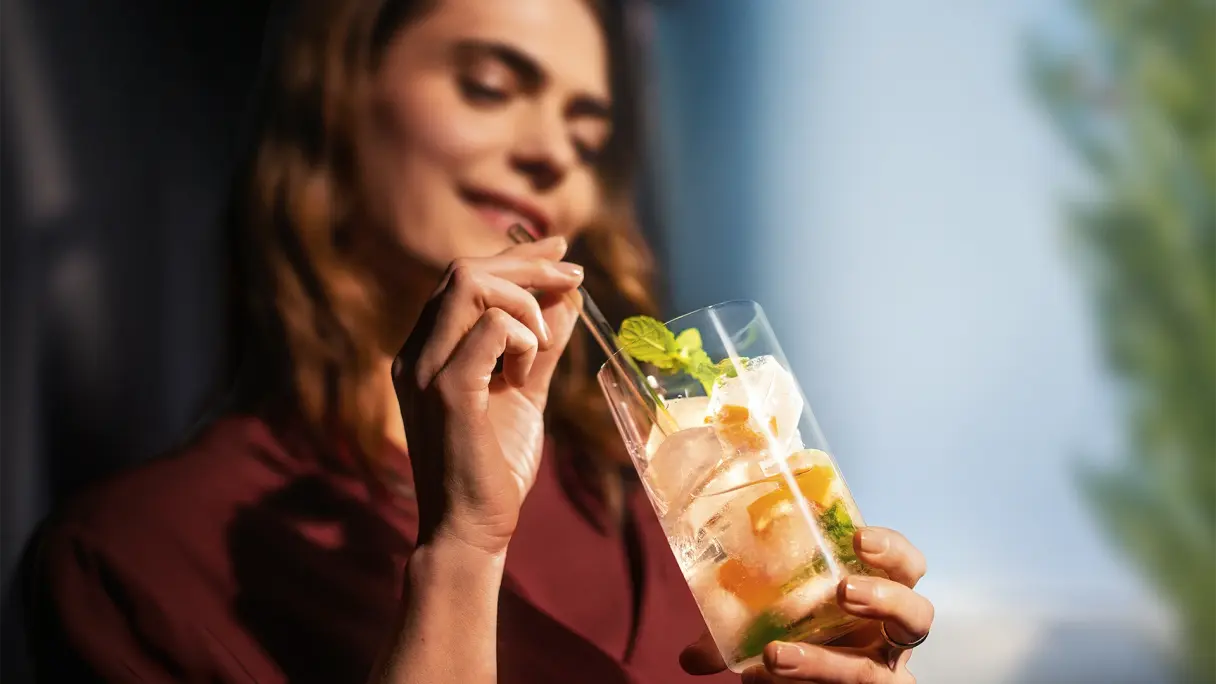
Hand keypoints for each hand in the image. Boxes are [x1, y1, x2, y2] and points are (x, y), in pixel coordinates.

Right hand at [395, 237, 583, 554]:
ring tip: (542, 345)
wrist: (473, 528)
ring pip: (468, 285)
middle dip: (527, 264)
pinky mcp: (447, 392)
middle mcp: (416, 353)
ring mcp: (424, 370)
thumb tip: (566, 299)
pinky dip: (520, 334)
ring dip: (523, 302)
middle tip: (575, 277)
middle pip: (464, 270)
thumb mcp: (525, 392)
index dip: (515, 257)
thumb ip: (540, 346)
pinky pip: (486, 328)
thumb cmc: (495, 466)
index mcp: (428, 351)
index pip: (463, 278)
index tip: (561, 252)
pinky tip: (528, 365)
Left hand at [680, 527, 932, 682]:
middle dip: (884, 599)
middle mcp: (888, 640)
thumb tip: (687, 657)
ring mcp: (880, 676)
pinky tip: (759, 679)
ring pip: (873, 674)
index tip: (858, 537)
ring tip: (776, 654)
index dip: (892, 551)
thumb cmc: (804, 643)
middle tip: (842, 589)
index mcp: (878, 597)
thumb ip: (735, 629)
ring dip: (824, 662)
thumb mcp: (773, 622)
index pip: (908, 566)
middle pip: (916, 617)